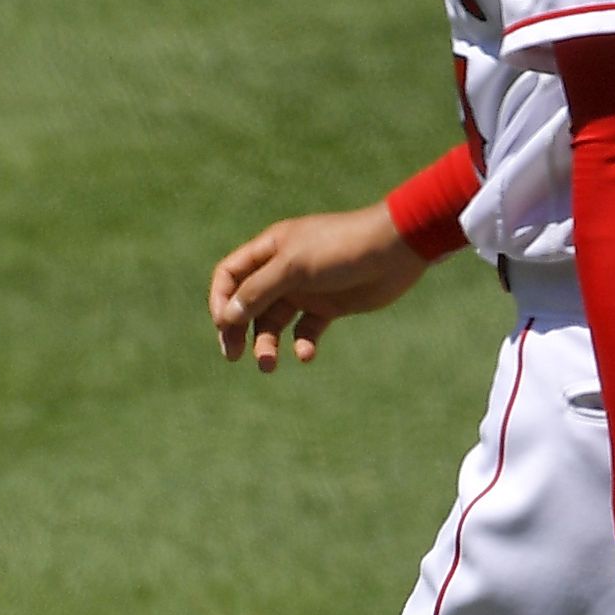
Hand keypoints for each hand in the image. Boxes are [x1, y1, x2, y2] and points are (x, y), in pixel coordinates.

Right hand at [208, 201, 432, 373]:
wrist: (394, 250)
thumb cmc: (340, 249)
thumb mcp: (293, 267)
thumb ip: (258, 291)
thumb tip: (226, 317)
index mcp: (270, 250)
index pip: (230, 275)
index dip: (220, 300)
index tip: (223, 325)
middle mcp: (283, 270)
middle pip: (247, 303)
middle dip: (237, 330)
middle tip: (233, 355)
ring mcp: (306, 290)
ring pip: (274, 322)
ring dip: (267, 344)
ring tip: (269, 365)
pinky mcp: (329, 307)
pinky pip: (306, 331)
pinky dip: (302, 344)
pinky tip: (306, 353)